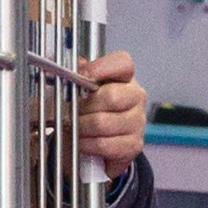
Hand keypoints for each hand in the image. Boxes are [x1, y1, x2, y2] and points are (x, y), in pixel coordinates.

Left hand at [75, 49, 146, 175]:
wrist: (99, 140)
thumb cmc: (91, 109)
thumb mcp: (82, 87)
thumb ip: (76, 72)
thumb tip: (68, 63)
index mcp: (125, 77)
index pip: (123, 63)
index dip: (100, 68)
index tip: (80, 76)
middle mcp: (136, 96)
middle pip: (111, 96)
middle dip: (83, 106)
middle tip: (69, 111)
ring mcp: (138, 121)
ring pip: (103, 123)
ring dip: (81, 127)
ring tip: (72, 127)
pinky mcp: (134, 144)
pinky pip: (104, 144)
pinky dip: (86, 144)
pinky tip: (81, 141)